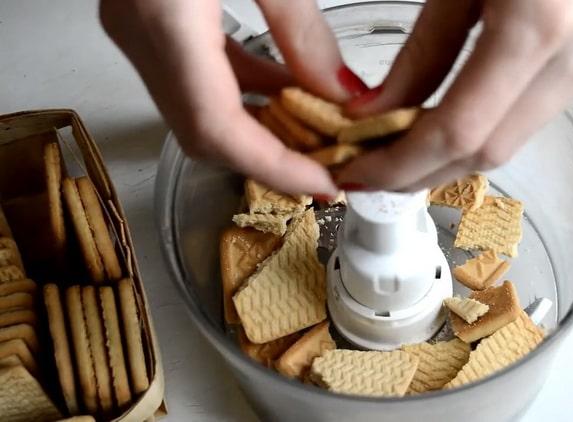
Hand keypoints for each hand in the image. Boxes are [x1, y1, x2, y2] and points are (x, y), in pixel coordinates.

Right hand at [99, 0, 368, 196]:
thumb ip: (300, 27)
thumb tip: (340, 91)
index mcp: (162, 17)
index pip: (219, 130)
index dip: (276, 169)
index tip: (326, 183)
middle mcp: (139, 32)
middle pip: (207, 133)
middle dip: (274, 159)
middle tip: (333, 165)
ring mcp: (137, 27)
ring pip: (202, 110)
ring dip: (264, 129)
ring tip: (323, 134)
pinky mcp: (147, 16)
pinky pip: (200, 77)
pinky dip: (248, 93)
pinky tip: (288, 87)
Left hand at [337, 0, 572, 190]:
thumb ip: (420, 54)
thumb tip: (374, 116)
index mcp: (541, 24)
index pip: (459, 130)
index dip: (401, 164)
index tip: (358, 173)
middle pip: (489, 151)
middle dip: (421, 173)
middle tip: (370, 174)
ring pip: (513, 141)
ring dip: (451, 156)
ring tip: (400, 154)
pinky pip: (532, 115)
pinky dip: (485, 129)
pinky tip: (447, 126)